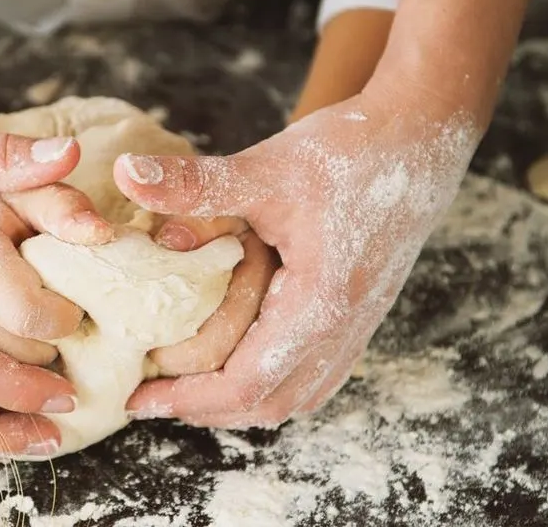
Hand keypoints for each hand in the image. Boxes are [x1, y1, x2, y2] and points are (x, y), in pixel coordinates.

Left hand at [119, 92, 480, 427]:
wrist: (422, 136)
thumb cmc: (348, 153)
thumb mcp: (265, 167)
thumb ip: (195, 181)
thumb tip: (125, 173)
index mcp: (319, 306)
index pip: (248, 383)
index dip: (187, 399)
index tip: (138, 398)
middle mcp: (343, 328)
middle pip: (271, 403)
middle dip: (207, 410)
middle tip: (151, 398)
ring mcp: (357, 325)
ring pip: (297, 395)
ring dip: (241, 402)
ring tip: (187, 389)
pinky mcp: (360, 312)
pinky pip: (317, 374)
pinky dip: (274, 384)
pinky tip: (242, 364)